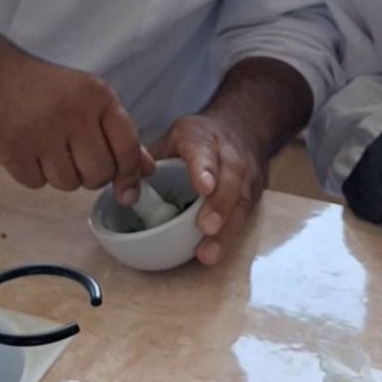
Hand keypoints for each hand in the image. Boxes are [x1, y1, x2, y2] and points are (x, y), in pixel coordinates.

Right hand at [0, 50, 154, 200]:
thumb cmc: (52, 92)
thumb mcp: (93, 101)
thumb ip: (122, 135)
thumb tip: (147, 171)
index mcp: (98, 98)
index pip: (126, 148)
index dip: (130, 175)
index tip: (128, 192)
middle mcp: (73, 115)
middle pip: (99, 174)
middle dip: (94, 175)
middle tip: (80, 158)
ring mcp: (41, 134)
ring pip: (69, 184)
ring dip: (65, 175)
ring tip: (53, 150)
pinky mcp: (14, 151)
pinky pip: (38, 184)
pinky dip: (37, 175)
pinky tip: (32, 152)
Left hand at [153, 113, 264, 265]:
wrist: (240, 129)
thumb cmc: (197, 140)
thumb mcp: (170, 139)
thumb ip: (151, 160)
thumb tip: (127, 189)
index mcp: (201, 137)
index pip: (204, 149)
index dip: (204, 168)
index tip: (203, 187)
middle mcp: (228, 153)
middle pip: (230, 176)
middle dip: (220, 203)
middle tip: (205, 227)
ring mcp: (246, 173)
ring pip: (242, 198)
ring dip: (226, 227)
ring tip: (208, 252)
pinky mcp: (253, 192)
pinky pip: (246, 213)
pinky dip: (232, 234)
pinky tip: (216, 252)